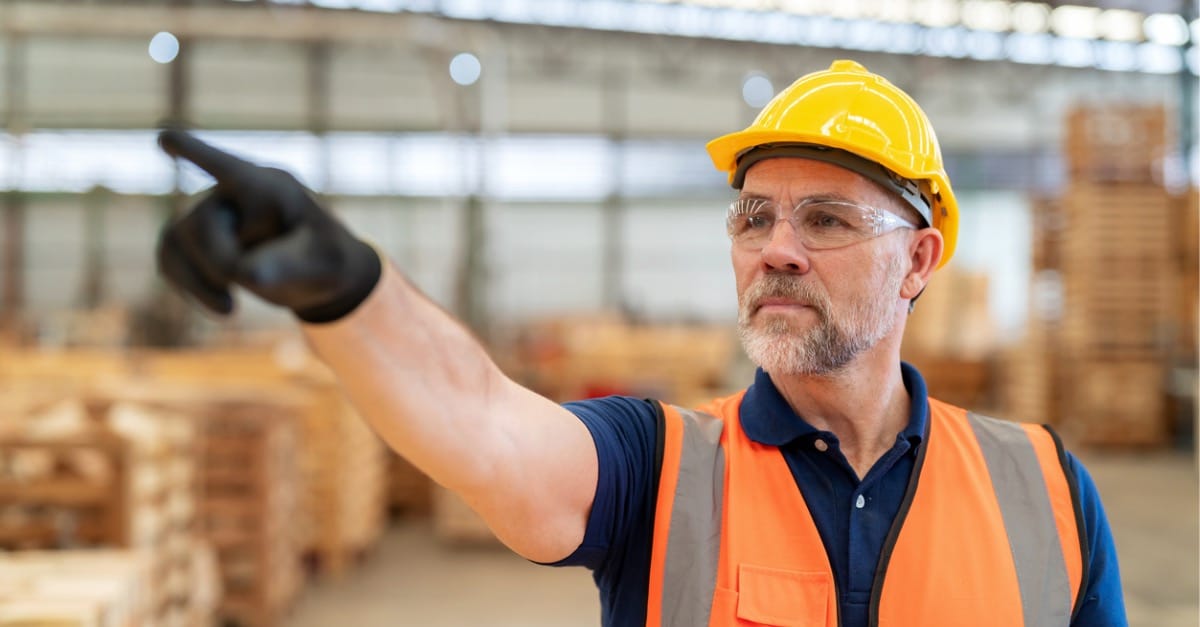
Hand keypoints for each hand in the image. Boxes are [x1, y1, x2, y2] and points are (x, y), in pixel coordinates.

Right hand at [156, 130, 380, 322]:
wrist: (315, 271)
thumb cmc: (324, 258)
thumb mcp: (324, 264)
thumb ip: (288, 266)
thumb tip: (245, 274)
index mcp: (269, 188)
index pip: (228, 167)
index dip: (195, 152)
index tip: (164, 137)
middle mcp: (231, 194)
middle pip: (201, 225)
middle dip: (221, 264)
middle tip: (256, 282)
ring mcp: (207, 214)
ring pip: (174, 243)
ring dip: (198, 283)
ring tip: (232, 309)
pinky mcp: (191, 239)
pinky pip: (168, 260)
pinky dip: (189, 288)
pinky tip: (220, 305)